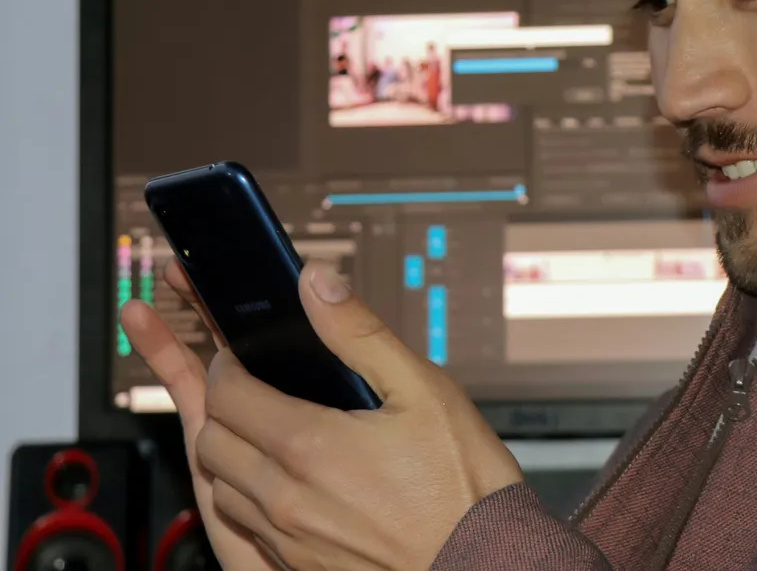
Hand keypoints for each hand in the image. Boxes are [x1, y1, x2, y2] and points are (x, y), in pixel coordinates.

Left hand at [196, 263, 523, 570]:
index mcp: (309, 445)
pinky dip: (245, 497)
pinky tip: (281, 480)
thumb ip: (360, 333)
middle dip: (221, 405)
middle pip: (209, 441)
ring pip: (219, 489)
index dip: (224, 364)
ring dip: (229, 453)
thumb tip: (315, 283)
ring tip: (262, 431)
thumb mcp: (423, 388)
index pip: (226, 394)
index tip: (239, 355)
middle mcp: (285, 497)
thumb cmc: (462, 482)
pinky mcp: (296, 567)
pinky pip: (243, 528)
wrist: (479, 561)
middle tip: (246, 386)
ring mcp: (287, 539)